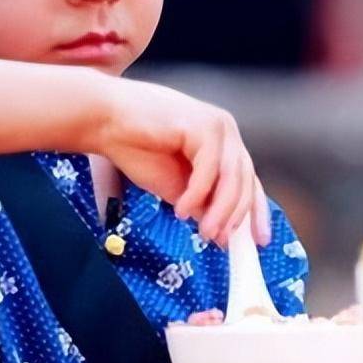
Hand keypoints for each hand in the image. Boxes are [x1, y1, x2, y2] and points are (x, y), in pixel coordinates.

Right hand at [95, 78, 269, 245]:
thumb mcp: (175, 186)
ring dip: (219, 211)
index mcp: (223, 143)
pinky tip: (179, 211)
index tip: (259, 242)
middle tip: (219, 242)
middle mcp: (225, 132)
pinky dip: (197, 194)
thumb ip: (200, 204)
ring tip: (204, 233)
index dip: (256, 212)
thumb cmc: (136, 147)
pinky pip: (208, 168)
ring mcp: (217, 126)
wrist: (104, 120)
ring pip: (232, 177)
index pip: (249, 180)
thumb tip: (220, 232)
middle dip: (236, 216)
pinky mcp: (202, 124)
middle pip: (245, 181)